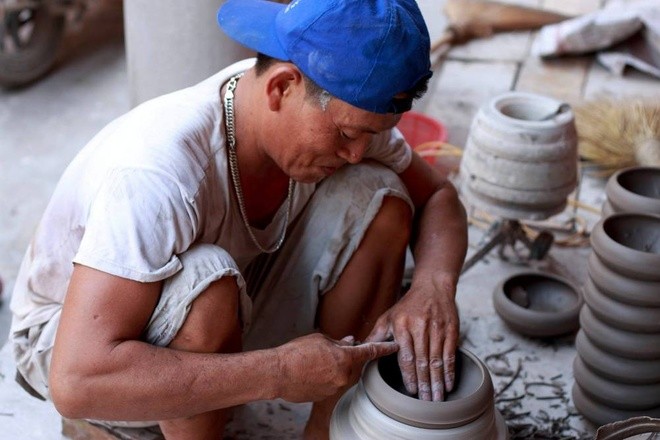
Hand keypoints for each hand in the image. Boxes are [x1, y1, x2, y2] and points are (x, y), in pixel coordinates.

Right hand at [274, 333, 397, 402]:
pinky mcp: (326, 397)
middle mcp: (344, 376)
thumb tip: (350, 342)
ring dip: (336, 367)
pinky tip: (312, 372)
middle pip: (355, 365)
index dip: (384, 348)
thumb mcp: (320, 340)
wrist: (278, 373)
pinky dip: (327, 377)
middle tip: (332, 351)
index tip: (395, 346)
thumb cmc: (296, 353)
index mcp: (345, 358)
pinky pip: (332, 384)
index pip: (370, 352)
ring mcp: (335, 389)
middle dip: (348, 357)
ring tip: (316, 361)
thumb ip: (339, 342)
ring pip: (343, 375)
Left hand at [366, 280, 458, 401]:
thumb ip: (376, 336)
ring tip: (437, 398)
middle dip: (424, 383)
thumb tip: (361, 351)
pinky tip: (449, 384)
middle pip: (422, 361)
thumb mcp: (388, 317)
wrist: (432, 287)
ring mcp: (437, 328)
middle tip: (425, 402)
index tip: (410, 391)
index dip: (409, 375)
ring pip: (437, 360)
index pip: (406, 356)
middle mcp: (420, 327)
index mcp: (402, 326)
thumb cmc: (408, 305)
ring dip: (438, 381)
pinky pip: (450, 354)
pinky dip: (450, 371)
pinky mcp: (451, 329)